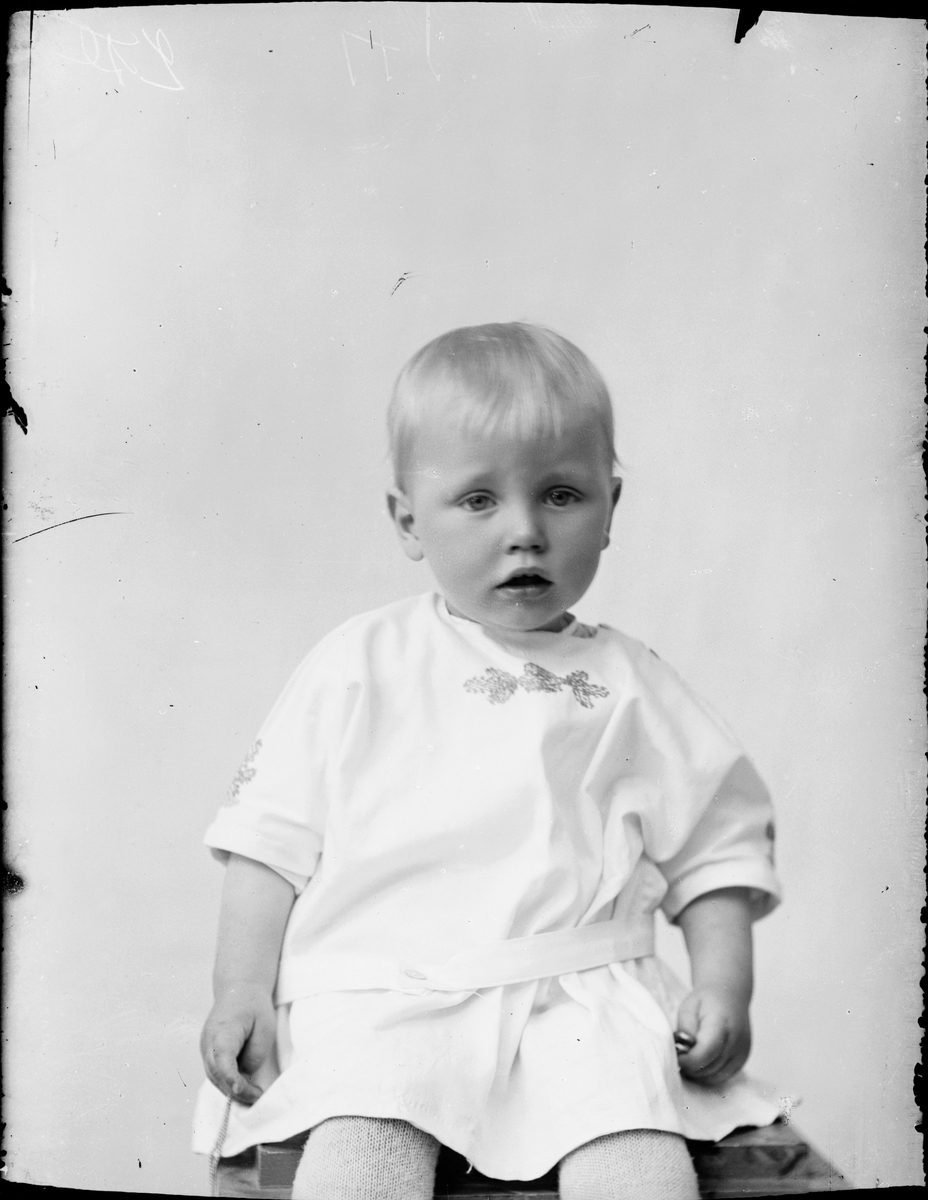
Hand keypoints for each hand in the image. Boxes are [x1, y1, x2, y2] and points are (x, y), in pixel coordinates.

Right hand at [200, 984, 278, 1103]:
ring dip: (232, 1090)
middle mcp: (208, 1041)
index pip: (223, 1059)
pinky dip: (227, 1082)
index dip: (231, 1078)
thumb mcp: (265, 1027)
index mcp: (222, 1030)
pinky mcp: (208, 1053)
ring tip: (254, 1094)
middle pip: (216, 1074)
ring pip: (214, 1077)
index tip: (241, 1091)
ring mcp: (205, 1048)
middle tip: (258, 1097)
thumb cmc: (254, 1006)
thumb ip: (254, 1054)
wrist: (239, 989)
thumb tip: (245, 1076)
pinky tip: (243, 1086)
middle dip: (236, 1090)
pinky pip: (215, 1073)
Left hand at [674, 983, 750, 1086]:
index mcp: (722, 1023)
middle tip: (678, 1056)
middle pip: (710, 1067)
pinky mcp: (742, 1061)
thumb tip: (683, 1051)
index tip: (676, 1057)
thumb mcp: (689, 1006)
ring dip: (698, 1073)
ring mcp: (742, 1053)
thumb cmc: (706, 1001)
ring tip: (687, 1058)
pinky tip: (699, 1062)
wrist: (730, 996)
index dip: (688, 1060)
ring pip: (715, 1076)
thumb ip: (686, 1028)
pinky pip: (722, 1077)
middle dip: (690, 1067)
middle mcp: (736, 1041)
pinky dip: (708, 1074)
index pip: (706, 1050)